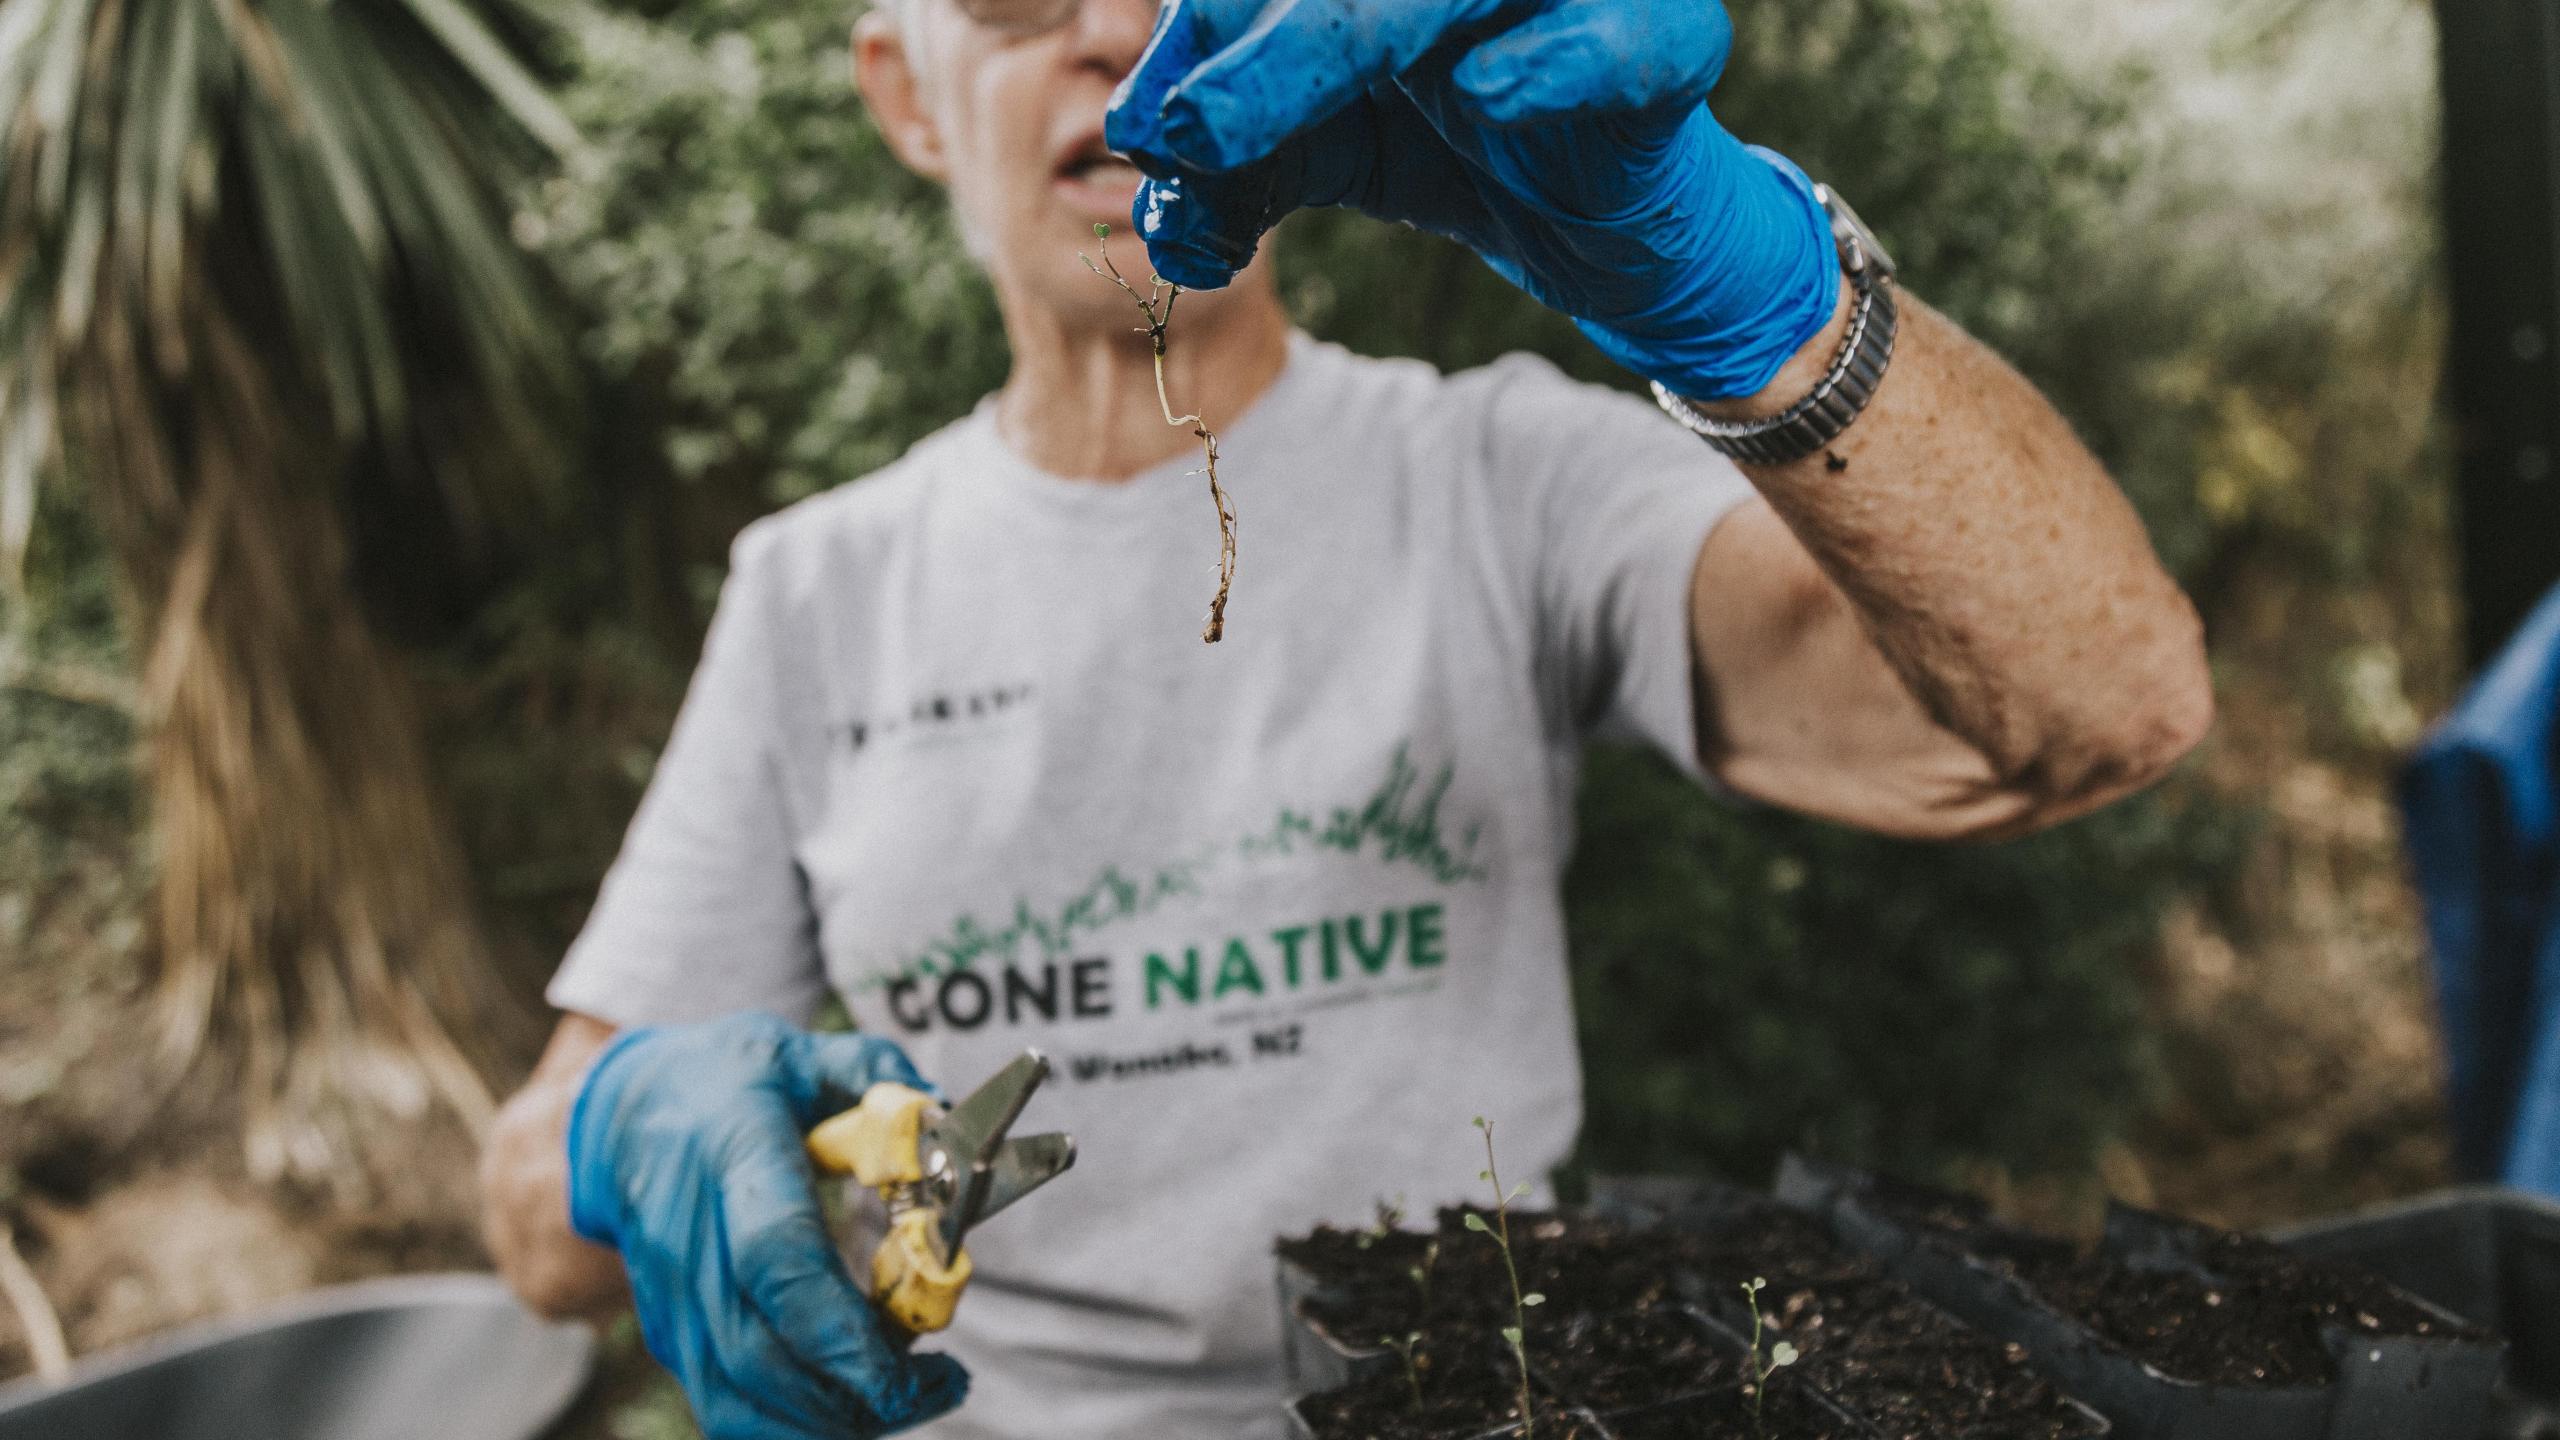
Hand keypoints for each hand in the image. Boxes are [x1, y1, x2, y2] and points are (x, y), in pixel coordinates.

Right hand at [565, 1013, 968, 1438]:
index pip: (775, 1256)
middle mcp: (688, 1234)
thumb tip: (944, 1121)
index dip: (836, 1326)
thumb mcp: (805, 1054)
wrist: (626, 1111)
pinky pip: (723, 1405)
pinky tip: (856, 1404)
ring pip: (735, 1398)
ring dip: (829, 1422)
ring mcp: (669, 1294)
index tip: (906, 1366)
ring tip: (912, 1397)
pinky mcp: (668, 1332)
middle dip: (854, 1393)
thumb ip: (879, 1080)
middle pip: (760, 1351)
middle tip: (941, 1384)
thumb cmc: (733, 1081)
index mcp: (732, 1151)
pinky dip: (792, 1425)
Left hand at [1103, 0, 1839, 399]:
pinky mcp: (1668, 40)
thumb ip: (1230, 153)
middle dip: (1259, 50)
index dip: (1205, 34)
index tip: (1142, 129)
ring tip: (1247, 131)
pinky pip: (1623, 40)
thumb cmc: (1455, 151)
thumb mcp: (1318, 153)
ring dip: (1339, 43)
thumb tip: (1139, 149)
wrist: (1602, 235)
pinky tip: (1488, 98)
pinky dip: (1554, 65)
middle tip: (1182, 135)